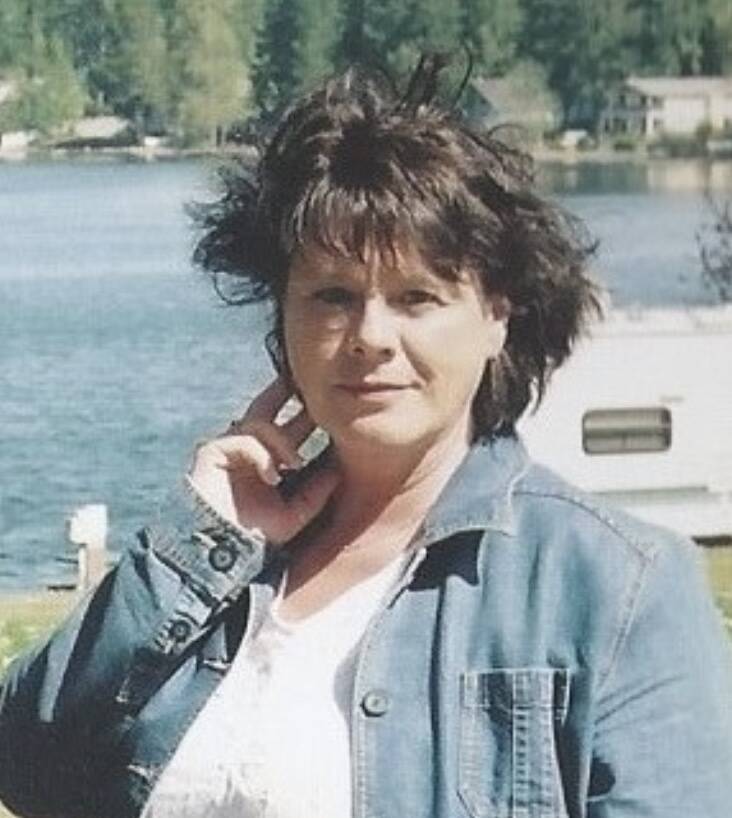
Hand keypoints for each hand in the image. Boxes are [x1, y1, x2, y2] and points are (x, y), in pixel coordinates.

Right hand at [188, 377, 339, 544]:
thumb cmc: (256, 535)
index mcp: (268, 459)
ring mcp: (229, 447)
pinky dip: (262, 455)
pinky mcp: (212, 450)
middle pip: (267, 406)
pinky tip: (272, 476)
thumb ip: (316, 493)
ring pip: (261, 422)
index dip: (302, 409)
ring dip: (282, 440)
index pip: (286, 425)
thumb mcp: (295, 514)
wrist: (222, 550)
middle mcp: (248, 448)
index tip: (324, 398)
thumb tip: (337, 471)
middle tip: (303, 377)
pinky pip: (244, 439)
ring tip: (294, 462)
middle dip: (285, 390)